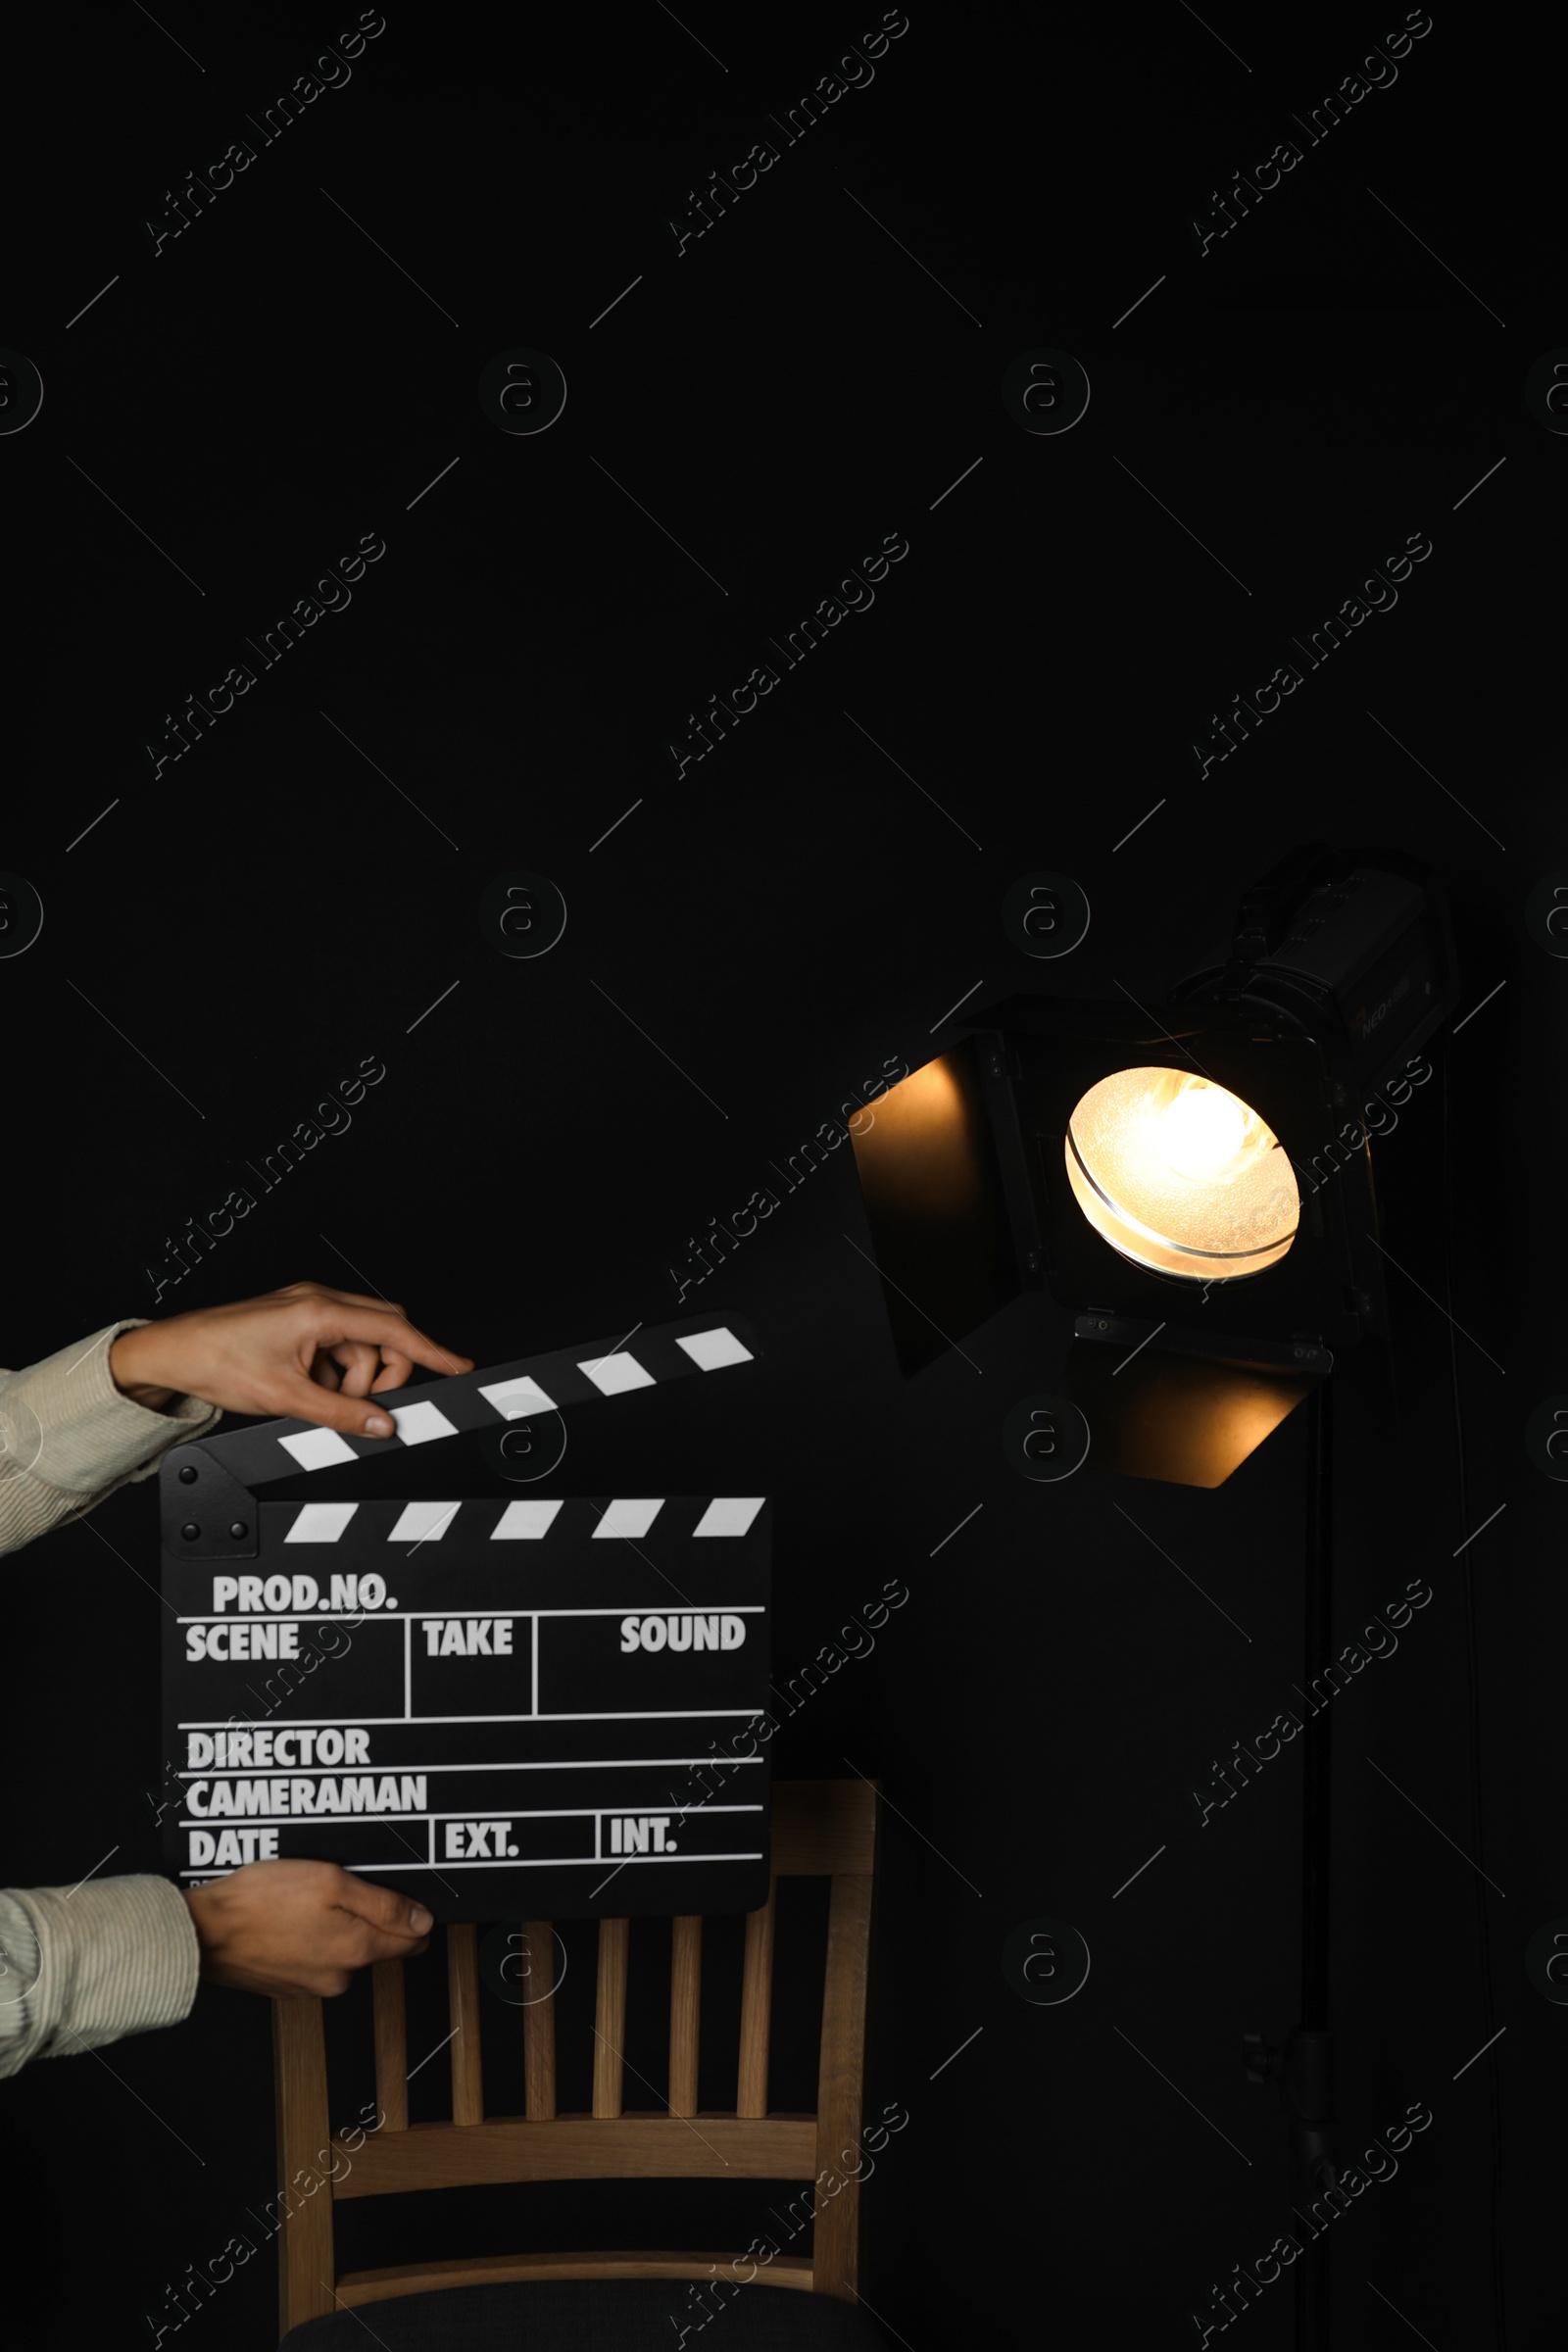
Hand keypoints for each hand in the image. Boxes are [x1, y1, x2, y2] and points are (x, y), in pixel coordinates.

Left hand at [108, 1280, 473, 1433]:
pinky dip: (333, 1373)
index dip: (431, 1350)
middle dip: (383, 1372)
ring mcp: (309, 1310)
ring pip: (361, 1345)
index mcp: (320, 1310)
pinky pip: (338, 1348)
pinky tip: (306, 1388)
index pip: (393, 1328)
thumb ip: (341, 1412)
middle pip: (384, 1332)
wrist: (172, 1354)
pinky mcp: (299, 1322)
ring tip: (317, 1399)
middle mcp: (319, 1301)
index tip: (459, 1366)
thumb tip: (382, 1424)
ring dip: (352, 1378)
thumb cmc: (216, 1361)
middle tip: (365, 1406)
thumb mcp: (285, 1397)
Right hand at [184, 1859, 432, 1998]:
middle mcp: (339, 1977)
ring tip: (312, 1898)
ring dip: (338, 1926)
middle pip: (378, 1945)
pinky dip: (310, 1938)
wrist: (205, 1933)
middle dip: (374, 1917)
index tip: (407, 1897)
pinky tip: (292, 1917)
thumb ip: (383, 1904)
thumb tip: (422, 1921)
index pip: (413, 1941)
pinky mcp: (287, 1985)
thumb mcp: (331, 1882)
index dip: (415, 1914)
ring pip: (344, 1951)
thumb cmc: (260, 1902)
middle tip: (349, 1886)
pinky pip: (314, 1958)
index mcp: (357, 1950)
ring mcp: (311, 1985)